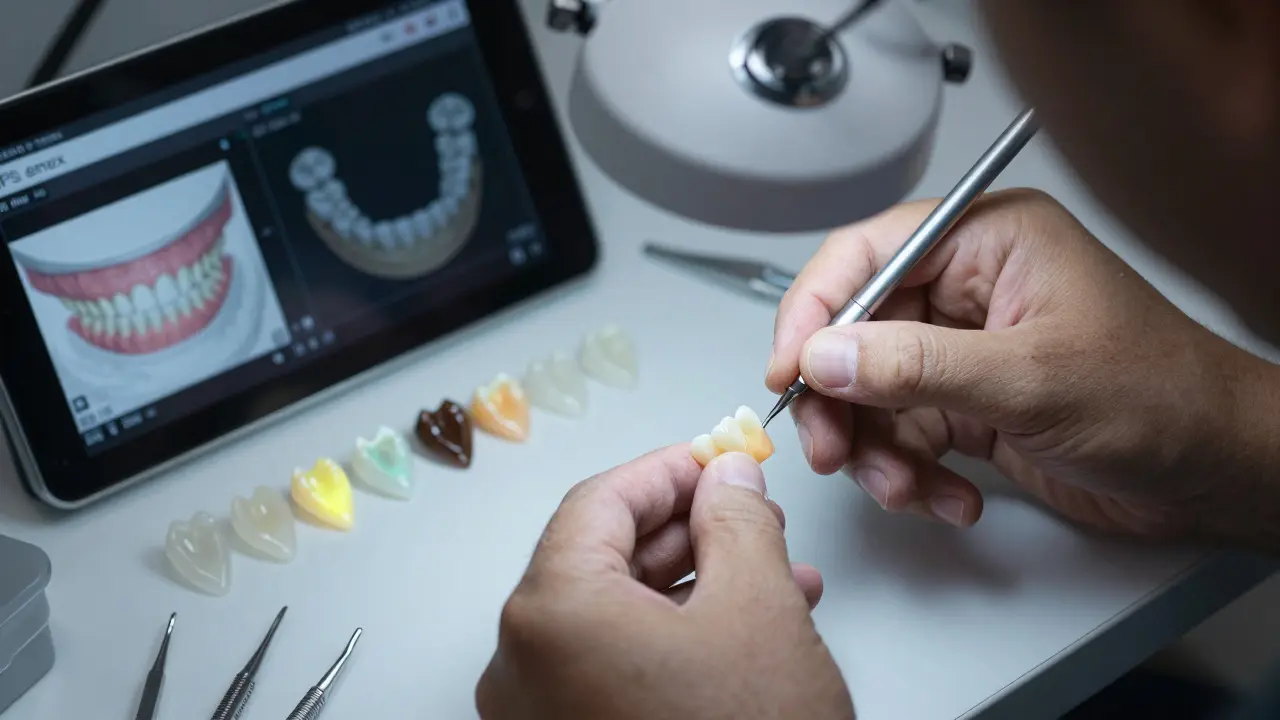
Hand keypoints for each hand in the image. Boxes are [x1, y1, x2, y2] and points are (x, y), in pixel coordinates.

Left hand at [475, 446, 854, 719]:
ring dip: (694, 584)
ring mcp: (541, 716)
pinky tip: (743, 630)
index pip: (599, 502)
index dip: (668, 470)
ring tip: (772, 572)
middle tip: (749, 511)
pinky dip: (673, 639)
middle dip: (689, 529)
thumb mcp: (758, 607)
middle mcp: (524, 665)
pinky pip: (615, 667)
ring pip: (616, 616)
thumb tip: (726, 476)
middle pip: (602, 558)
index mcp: (549, 613)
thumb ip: (737, 519)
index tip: (717, 457)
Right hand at [766, 188, 1279, 541]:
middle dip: (841, 401)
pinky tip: (952, 498)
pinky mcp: (968, 404)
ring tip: (906, 487)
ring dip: (877, 451)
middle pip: (855, 333)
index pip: (865, 256)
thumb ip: (918, 366)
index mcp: (986, 240)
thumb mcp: (1032, 379)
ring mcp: (965, 349)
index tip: (789, 372)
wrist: (1215, 472)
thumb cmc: (1160, 397)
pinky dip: (913, 475)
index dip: (814, 312)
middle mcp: (968, 289)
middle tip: (833, 449)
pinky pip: (904, 435)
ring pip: (872, 394)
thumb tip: (823, 355)